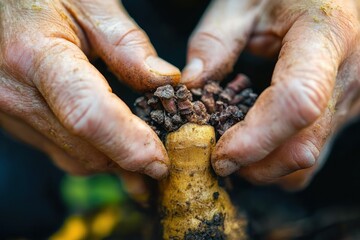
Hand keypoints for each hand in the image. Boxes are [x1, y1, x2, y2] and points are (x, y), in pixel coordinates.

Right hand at [0, 0, 179, 179]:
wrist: (2, 7)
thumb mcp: (90, 5)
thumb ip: (128, 45)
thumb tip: (165, 80)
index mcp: (36, 55)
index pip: (88, 115)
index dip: (129, 144)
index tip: (160, 161)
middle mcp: (15, 93)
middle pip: (85, 148)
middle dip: (128, 160)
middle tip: (162, 159)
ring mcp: (9, 113)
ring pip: (73, 158)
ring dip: (112, 162)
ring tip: (142, 155)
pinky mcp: (14, 122)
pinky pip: (59, 152)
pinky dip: (91, 153)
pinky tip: (111, 144)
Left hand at [182, 0, 359, 189]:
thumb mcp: (239, 4)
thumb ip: (214, 43)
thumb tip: (192, 88)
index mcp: (326, 35)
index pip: (297, 103)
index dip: (256, 139)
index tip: (220, 154)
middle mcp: (349, 73)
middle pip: (304, 144)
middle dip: (256, 163)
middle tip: (218, 155)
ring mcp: (351, 96)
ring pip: (309, 156)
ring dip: (267, 164)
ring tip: (235, 146)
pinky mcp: (345, 108)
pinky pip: (313, 149)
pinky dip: (280, 157)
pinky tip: (258, 139)